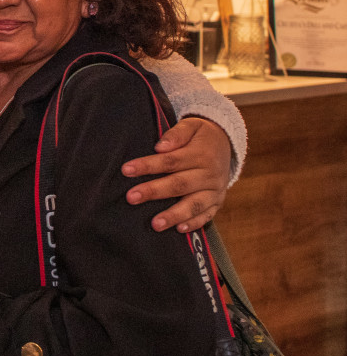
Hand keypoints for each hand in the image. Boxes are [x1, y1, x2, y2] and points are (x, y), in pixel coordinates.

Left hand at [122, 118, 230, 232]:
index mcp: (200, 155)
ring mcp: (215, 190)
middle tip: (131, 197)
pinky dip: (194, 223)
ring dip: (174, 215)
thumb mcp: (191, 126)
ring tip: (155, 224)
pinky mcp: (218, 201)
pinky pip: (207, 215)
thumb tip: (159, 147)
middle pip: (179, 184)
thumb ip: (176, 135)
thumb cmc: (201, 134)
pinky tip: (179, 229)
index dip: (148, 166)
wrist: (227, 142)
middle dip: (154, 192)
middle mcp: (209, 174)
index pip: (170, 161)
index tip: (126, 170)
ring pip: (194, 205)